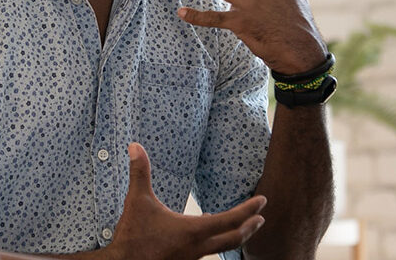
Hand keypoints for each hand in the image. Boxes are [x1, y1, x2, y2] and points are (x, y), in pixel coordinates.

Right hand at [104, 143, 265, 259]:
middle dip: (251, 226)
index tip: (262, 200)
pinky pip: (206, 251)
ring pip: (222, 247)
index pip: (230, 220)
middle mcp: (197, 247)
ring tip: (241, 226)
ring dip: (235, 236)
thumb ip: (139, 172)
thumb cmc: (133, 235)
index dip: (249, 209)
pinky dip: (214, 241)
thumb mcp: (137, 200)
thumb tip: (135, 146)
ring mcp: (191, 257)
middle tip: (261, 217)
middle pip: (234, 239)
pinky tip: (206, 232)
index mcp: (193, 231)